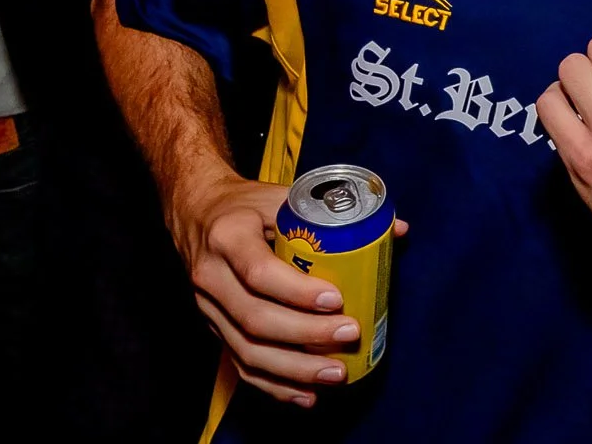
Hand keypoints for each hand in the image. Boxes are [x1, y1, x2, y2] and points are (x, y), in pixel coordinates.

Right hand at [166, 172, 408, 407]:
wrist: (194, 212)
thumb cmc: (245, 204)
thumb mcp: (281, 195)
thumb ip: (334, 211)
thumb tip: (397, 229)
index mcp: (228, 237)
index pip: (260, 273)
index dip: (298, 292)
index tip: (337, 300)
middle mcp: (212, 276)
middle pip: (255, 319)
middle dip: (306, 335)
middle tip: (349, 335)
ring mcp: (208, 308)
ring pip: (247, 350)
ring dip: (294, 369)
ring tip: (335, 374)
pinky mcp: (213, 329)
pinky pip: (241, 365)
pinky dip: (274, 386)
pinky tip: (305, 395)